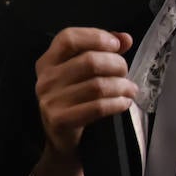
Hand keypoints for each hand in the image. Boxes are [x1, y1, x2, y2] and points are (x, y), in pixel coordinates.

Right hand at [36, 28, 135, 159]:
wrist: (61, 139)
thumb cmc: (74, 101)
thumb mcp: (82, 74)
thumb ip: (101, 52)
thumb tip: (125, 38)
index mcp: (47, 62)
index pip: (68, 38)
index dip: (95, 36)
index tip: (117, 45)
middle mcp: (45, 78)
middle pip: (89, 61)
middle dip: (116, 65)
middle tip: (126, 73)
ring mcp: (50, 100)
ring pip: (97, 85)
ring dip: (122, 86)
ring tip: (130, 90)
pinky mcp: (60, 120)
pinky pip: (97, 107)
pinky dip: (117, 103)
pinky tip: (124, 103)